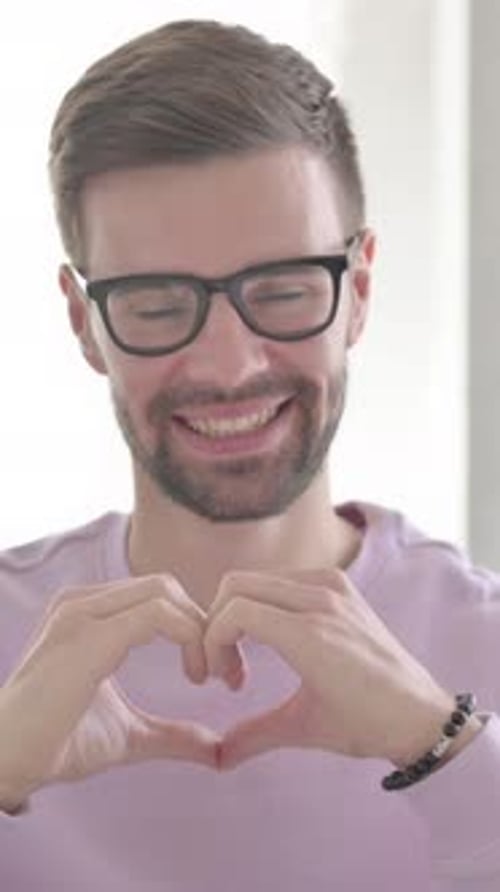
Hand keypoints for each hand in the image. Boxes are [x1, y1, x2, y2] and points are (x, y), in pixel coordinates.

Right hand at [0, 575, 242, 810]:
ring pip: (165, 593)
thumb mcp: (130, 735)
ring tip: (212, 675)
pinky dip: (189, 637)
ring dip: (202, 631)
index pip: (159, 596)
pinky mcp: (88, 635)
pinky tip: (196, 675)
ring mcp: (82, 613)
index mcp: (90, 614)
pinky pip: (156, 615)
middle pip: (167, 588)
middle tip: (228, 674)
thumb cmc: (59, 745)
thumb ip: (173, 734)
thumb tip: (218, 749)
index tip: (220, 673)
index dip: (198, 627)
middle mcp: (84, 602)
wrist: (8, 763)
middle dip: (206, 625)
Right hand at [205, 568, 455, 769]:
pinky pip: (284, 578)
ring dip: (240, 611)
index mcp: (310, 635)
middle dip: (218, 624)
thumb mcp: (304, 729)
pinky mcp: (341, 584)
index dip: (212, 642)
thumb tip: (215, 757)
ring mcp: (333, 586)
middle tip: (226, 669)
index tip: (220, 680)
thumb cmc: (366, 725)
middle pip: (238, 585)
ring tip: (247, 657)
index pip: (235, 611)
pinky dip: (265, 600)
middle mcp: (321, 600)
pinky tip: (273, 639)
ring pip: (258, 578)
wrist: (420, 714)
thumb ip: (252, 736)